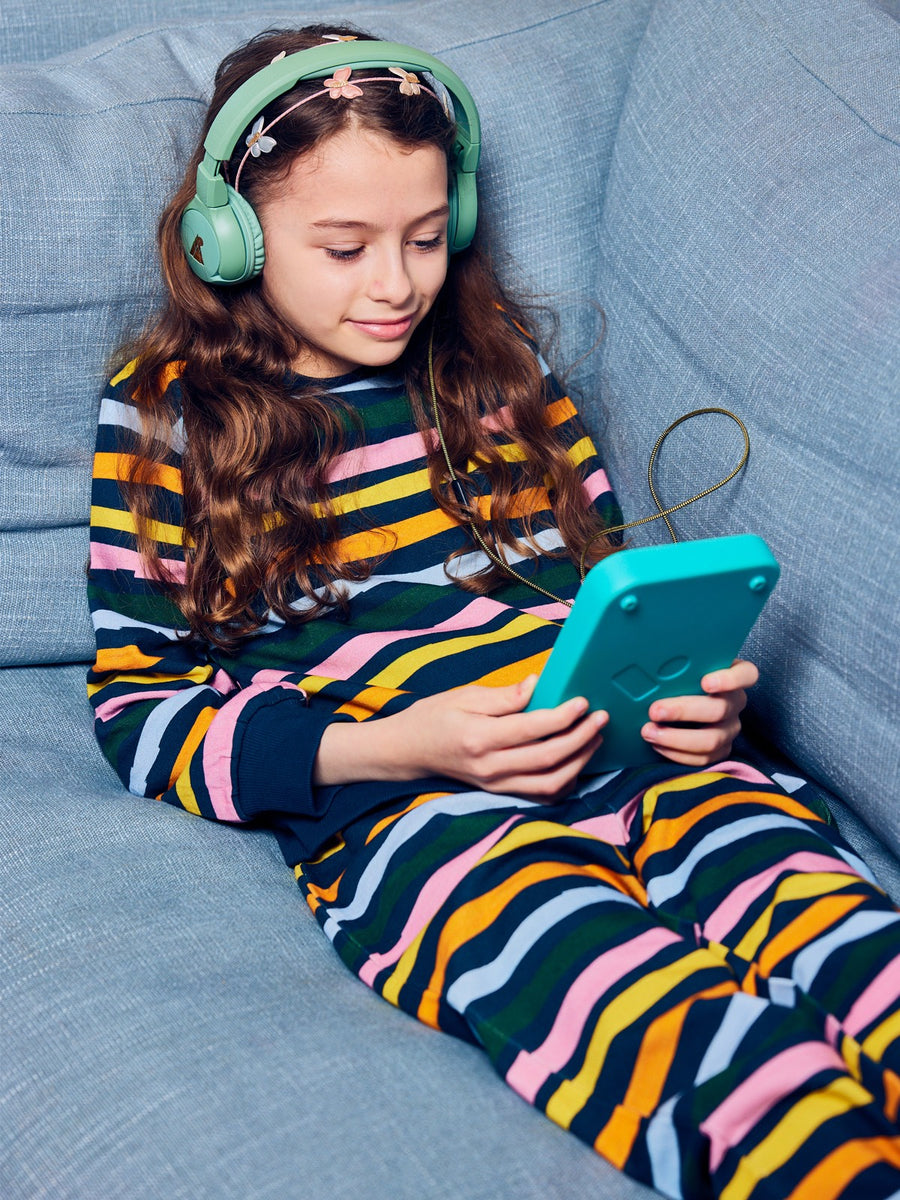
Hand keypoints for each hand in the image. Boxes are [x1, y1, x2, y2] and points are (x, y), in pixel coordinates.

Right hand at [314, 676, 606, 802]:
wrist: (408, 752)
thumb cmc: (433, 718)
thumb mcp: (464, 696)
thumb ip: (504, 696)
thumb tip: (539, 684)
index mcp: (478, 738)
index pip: (531, 729)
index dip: (562, 716)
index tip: (583, 701)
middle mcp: (490, 767)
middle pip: (548, 759)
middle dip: (581, 738)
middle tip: (600, 718)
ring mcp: (496, 785)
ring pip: (550, 783)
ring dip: (579, 761)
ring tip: (595, 738)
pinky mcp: (500, 792)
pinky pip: (541, 795)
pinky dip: (564, 781)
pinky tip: (577, 760)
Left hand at [639, 658, 757, 766]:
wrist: (680, 699)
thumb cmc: (683, 676)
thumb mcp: (686, 665)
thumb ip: (679, 664)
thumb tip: (653, 664)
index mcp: (735, 676)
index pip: (746, 675)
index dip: (729, 680)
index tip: (705, 682)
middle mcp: (736, 702)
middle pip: (719, 710)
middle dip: (683, 711)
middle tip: (655, 710)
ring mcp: (730, 728)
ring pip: (711, 739)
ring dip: (675, 738)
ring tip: (648, 731)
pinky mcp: (721, 749)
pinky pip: (703, 758)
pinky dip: (677, 753)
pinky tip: (657, 744)